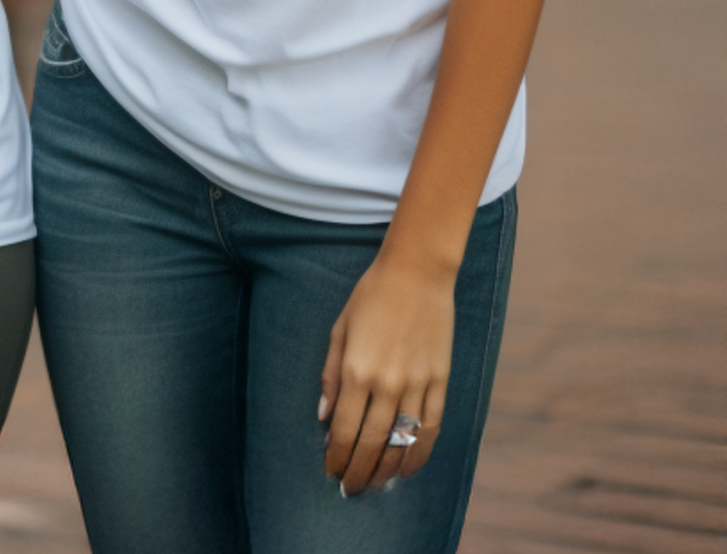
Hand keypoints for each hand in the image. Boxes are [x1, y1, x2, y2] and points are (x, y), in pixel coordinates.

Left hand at [320, 251, 452, 494]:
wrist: (416, 274)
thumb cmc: (370, 298)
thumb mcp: (339, 330)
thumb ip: (331, 376)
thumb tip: (324, 418)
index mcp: (357, 370)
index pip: (345, 429)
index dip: (338, 456)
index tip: (331, 472)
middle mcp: (387, 383)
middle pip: (373, 443)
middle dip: (360, 472)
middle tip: (351, 489)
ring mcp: (417, 384)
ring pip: (403, 442)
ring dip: (389, 469)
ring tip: (377, 484)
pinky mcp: (440, 382)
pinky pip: (430, 427)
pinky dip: (420, 452)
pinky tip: (409, 467)